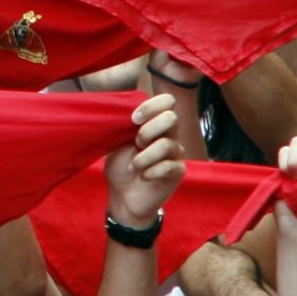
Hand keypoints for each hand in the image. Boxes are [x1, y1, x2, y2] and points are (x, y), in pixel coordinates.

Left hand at [105, 93, 185, 226]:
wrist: (123, 194)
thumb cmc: (120, 164)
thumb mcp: (118, 141)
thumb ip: (126, 124)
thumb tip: (126, 109)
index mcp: (154, 123)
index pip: (167, 101)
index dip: (151, 106)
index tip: (133, 119)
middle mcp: (169, 135)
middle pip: (171, 118)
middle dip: (148, 130)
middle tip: (136, 144)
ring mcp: (176, 154)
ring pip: (167, 145)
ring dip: (144, 157)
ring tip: (134, 166)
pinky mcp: (178, 172)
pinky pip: (169, 166)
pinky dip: (150, 171)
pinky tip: (143, 177)